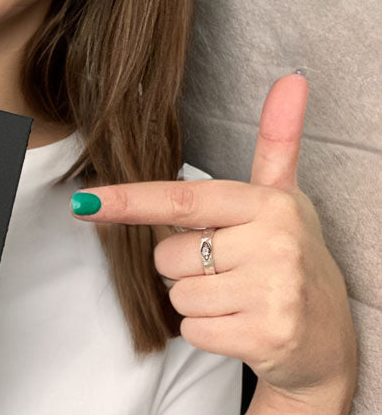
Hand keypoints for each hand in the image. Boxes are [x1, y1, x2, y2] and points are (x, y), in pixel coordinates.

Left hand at [71, 73, 355, 403]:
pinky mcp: (267, 336)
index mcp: (268, 203)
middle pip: (169, 254)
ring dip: (197, 300)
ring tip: (239, 295)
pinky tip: (242, 324)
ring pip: (178, 294)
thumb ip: (277, 140)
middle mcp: (274, 243)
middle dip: (184, 265)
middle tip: (231, 268)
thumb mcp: (285, 196)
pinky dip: (207, 332)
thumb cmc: (292, 255)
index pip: (181, 200)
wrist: (329, 337)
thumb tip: (291, 77)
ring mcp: (273, 292)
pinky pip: (192, 330)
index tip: (85, 201)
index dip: (128, 201)